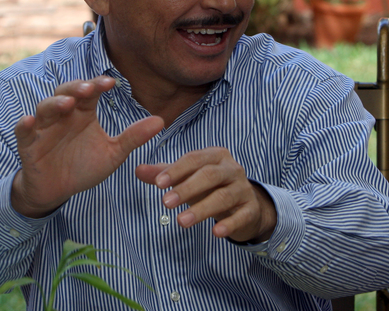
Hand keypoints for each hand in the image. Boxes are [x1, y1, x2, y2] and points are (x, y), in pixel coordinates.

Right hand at [12, 76, 163, 217]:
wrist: (58, 191)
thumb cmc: (84, 166)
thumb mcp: (113, 153)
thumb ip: (133, 137)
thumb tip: (161, 121)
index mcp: (84, 113)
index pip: (91, 92)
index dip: (99, 85)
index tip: (112, 83)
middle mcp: (64, 115)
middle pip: (66, 92)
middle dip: (77, 88)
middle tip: (90, 89)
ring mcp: (44, 129)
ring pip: (45, 108)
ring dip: (55, 103)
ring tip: (68, 104)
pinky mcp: (29, 145)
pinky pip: (23, 132)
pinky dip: (24, 125)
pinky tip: (29, 121)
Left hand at [135, 147, 276, 242]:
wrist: (245, 204)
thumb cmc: (211, 186)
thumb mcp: (188, 177)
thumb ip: (163, 173)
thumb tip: (137, 170)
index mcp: (215, 155)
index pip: (194, 159)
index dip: (176, 170)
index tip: (158, 184)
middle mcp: (232, 169)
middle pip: (209, 176)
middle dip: (186, 189)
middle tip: (165, 203)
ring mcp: (244, 188)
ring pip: (223, 197)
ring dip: (201, 209)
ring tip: (181, 221)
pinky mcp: (251, 209)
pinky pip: (241, 216)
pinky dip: (229, 224)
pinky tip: (215, 233)